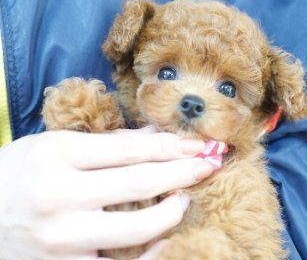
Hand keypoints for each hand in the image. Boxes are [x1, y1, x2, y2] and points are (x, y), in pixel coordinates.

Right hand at [0, 126, 215, 259]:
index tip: (199, 143)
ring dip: (171, 211)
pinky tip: (166, 239)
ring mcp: (62, 239)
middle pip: (139, 183)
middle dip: (183, 171)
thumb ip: (108, 142)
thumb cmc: (18, 171)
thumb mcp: (55, 144)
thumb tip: (156, 137)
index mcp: (57, 156)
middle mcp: (59, 197)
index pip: (129, 149)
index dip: (170, 145)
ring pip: (136, 229)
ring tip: (185, 198)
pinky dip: (149, 254)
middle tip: (210, 163)